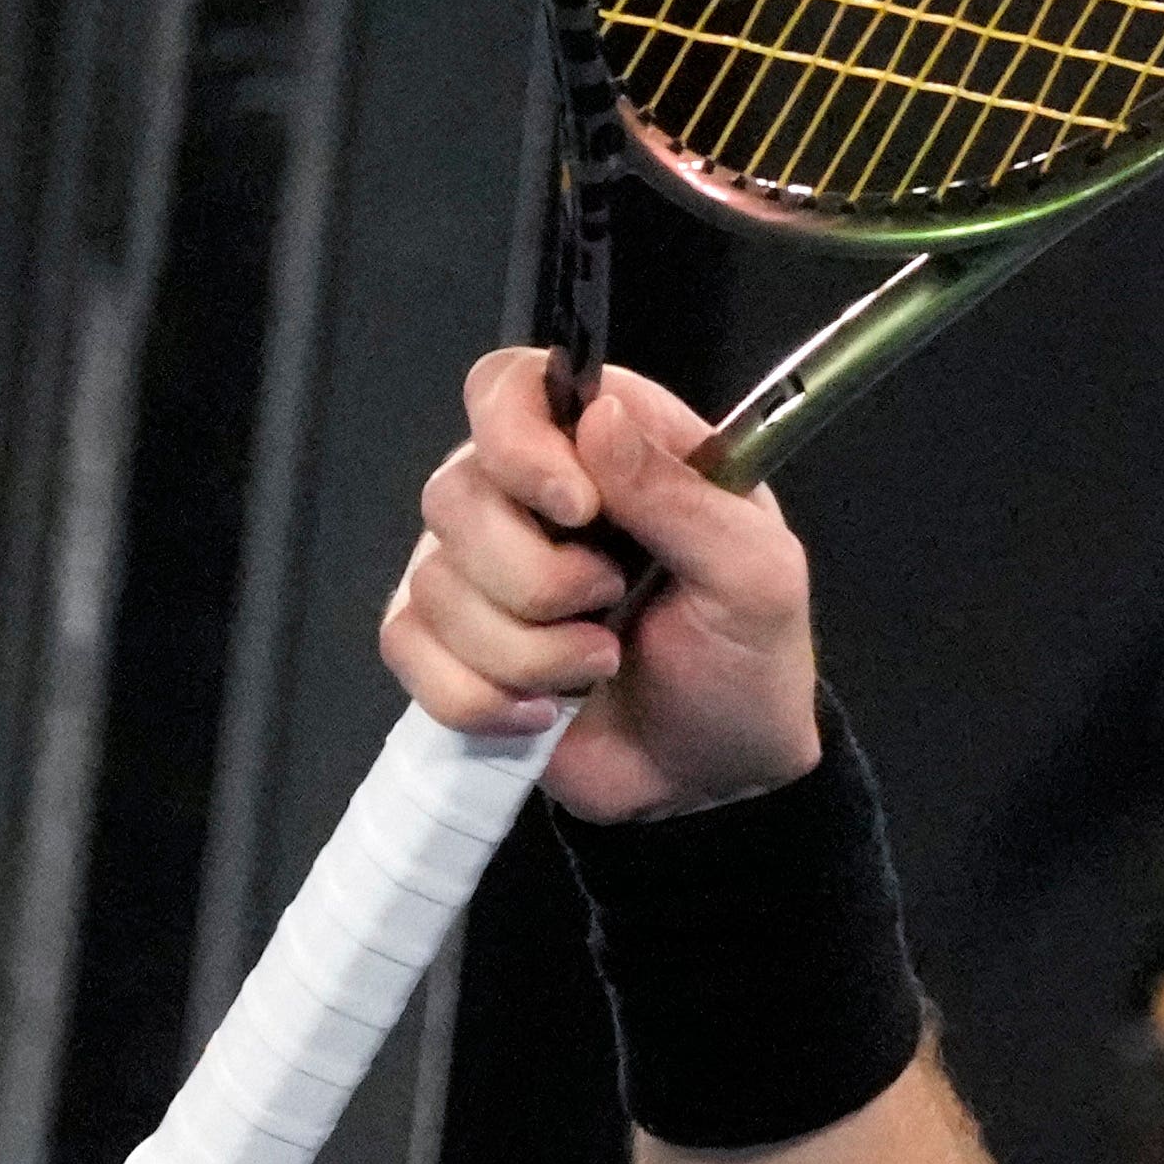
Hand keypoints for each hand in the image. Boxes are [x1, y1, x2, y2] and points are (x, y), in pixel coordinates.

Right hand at [387, 348, 821, 822]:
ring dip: (528, 650)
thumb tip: (601, 414)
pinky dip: (481, 695)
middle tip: (613, 605)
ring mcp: (478, 572)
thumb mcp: (754, 576)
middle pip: (456, 493)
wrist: (713, 777)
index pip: (511, 386)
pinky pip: (409, 650)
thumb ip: (682, 494)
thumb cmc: (747, 664)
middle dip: (538, 577)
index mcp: (610, 453)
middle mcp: (527, 498)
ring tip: (599, 665)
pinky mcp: (447, 645)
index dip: (518, 437)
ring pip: (432, 583)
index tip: (577, 506)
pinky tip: (544, 710)